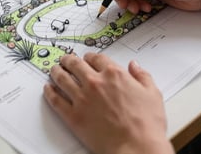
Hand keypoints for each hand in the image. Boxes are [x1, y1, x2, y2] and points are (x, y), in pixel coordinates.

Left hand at [44, 53, 173, 153]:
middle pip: (76, 64)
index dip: (90, 56)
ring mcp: (82, 98)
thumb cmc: (146, 124)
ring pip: (63, 78)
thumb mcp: (152, 94)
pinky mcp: (73, 115)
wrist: (136, 148)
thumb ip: (142, 76)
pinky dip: (49, 92)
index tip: (87, 57)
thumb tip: (135, 66)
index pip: (96, 57)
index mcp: (114, 74)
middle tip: (65, 59)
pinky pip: (56, 100)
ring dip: (56, 71)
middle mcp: (95, 82)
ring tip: (54, 69)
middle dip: (69, 59)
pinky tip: (47, 88)